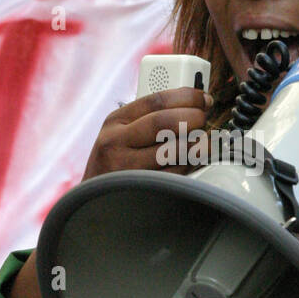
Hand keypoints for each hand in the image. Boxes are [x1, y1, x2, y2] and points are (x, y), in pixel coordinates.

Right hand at [83, 86, 212, 179]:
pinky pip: (175, 174)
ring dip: (197, 144)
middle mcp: (116, 142)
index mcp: (115, 121)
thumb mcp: (122, 132)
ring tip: (203, 142)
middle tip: (204, 119)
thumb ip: (151, 117)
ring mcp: (126, 168)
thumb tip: (196, 105)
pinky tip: (193, 161)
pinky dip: (190, 165)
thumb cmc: (116, 162)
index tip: (204, 99)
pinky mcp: (139, 189)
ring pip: (174, 150)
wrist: (94, 200)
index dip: (187, 97)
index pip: (156, 101)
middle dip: (193, 117)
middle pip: (164, 123)